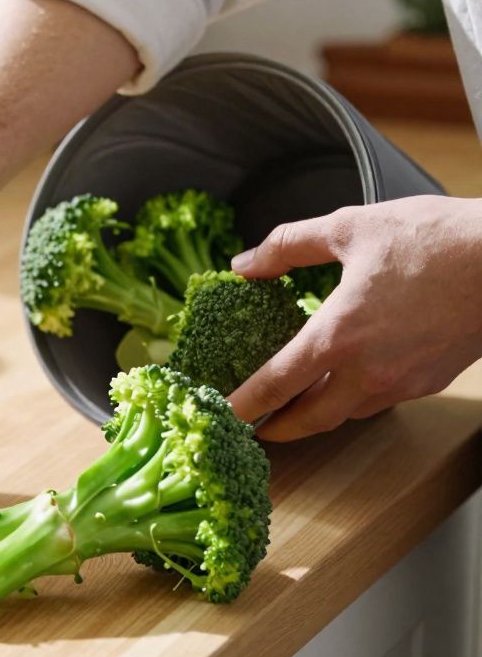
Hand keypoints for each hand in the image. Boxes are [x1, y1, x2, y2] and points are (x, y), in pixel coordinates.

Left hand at [229, 195, 481, 440]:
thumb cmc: (436, 239)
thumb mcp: (350, 227)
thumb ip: (288, 245)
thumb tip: (245, 263)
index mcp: (337, 336)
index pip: (274, 385)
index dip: (242, 405)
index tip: (221, 414)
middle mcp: (367, 371)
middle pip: (309, 419)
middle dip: (277, 429)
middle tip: (256, 428)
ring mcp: (402, 382)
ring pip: (346, 413)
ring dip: (317, 416)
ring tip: (297, 406)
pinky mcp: (430, 382)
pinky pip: (380, 401)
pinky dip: (354, 400)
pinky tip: (348, 383)